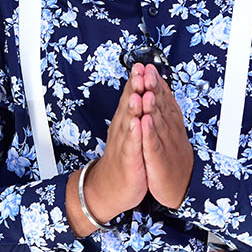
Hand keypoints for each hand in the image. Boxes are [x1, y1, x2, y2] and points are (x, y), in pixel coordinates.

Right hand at [71, 64, 149, 234]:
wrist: (109, 187)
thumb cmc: (123, 159)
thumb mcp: (129, 132)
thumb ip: (132, 111)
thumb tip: (137, 91)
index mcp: (125, 122)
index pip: (130, 97)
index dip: (135, 81)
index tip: (141, 64)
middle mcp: (122, 130)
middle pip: (128, 105)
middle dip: (134, 87)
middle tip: (139, 70)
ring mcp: (124, 144)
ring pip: (129, 123)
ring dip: (132, 108)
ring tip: (137, 93)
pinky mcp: (128, 160)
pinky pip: (132, 146)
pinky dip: (134, 135)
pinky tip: (137, 125)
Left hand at [136, 64, 194, 209]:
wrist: (181, 186)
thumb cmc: (171, 156)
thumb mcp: (169, 130)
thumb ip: (164, 110)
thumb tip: (158, 89)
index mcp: (169, 123)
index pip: (162, 99)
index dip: (155, 82)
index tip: (147, 66)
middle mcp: (169, 130)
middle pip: (160, 105)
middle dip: (152, 87)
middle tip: (146, 70)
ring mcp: (164, 144)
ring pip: (157, 121)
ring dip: (151, 104)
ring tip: (145, 89)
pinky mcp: (159, 159)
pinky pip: (153, 144)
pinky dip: (149, 132)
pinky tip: (144, 121)